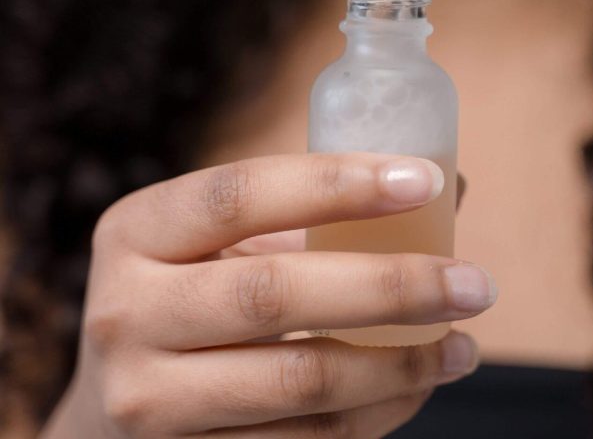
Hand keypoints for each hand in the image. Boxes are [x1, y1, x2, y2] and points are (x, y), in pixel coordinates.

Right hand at [43, 154, 496, 437]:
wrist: (114, 405)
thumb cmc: (193, 297)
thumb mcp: (223, 243)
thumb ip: (314, 214)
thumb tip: (448, 190)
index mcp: (138, 231)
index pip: (241, 193)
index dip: (337, 183)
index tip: (427, 181)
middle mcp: (128, 313)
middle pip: (275, 292)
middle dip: (392, 286)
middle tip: (475, 283)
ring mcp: (149, 400)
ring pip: (301, 382)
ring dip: (402, 364)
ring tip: (462, 345)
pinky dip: (378, 413)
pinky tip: (417, 386)